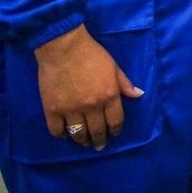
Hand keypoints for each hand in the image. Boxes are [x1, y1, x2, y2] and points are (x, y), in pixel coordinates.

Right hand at [35, 24, 142, 150]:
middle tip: (99, 145)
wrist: (63, 47)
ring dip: (83, 141)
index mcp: (109, 96)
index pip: (115, 122)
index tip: (113, 134)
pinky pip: (57, 131)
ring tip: (84, 142)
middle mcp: (92, 107)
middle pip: (97, 132)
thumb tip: (139, 94)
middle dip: (99, 141)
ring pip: (78, 134)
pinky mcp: (52, 110)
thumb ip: (125, 84)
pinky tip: (66, 133)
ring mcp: (71, 110)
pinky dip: (62, 135)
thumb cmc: (91, 54)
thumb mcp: (114, 66)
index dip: (115, 131)